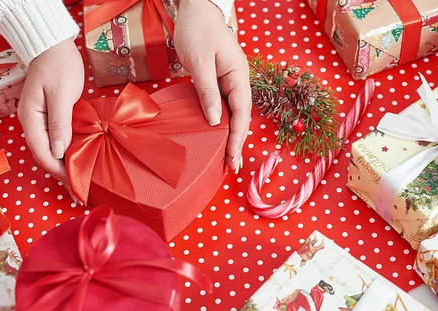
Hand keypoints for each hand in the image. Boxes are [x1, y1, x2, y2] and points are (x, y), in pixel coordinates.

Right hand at [18, 39, 84, 182]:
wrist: (52, 44)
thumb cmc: (59, 65)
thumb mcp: (62, 94)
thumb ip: (59, 123)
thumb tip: (58, 151)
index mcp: (30, 117)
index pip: (41, 152)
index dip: (57, 170)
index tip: (74, 183)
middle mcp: (30, 122)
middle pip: (43, 154)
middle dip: (60, 171)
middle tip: (79, 187)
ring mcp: (37, 119)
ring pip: (48, 148)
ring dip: (62, 163)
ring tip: (79, 177)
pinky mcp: (47, 116)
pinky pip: (54, 139)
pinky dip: (65, 151)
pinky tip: (76, 157)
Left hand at [174, 0, 250, 172]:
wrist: (196, 8)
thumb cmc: (197, 30)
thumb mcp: (200, 62)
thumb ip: (208, 92)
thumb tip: (215, 121)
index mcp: (238, 76)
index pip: (241, 113)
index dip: (236, 138)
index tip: (231, 157)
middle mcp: (238, 81)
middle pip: (241, 117)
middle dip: (237, 143)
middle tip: (232, 167)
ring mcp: (230, 81)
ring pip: (234, 114)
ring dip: (231, 136)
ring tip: (228, 159)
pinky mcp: (220, 81)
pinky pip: (224, 107)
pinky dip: (223, 124)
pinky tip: (218, 136)